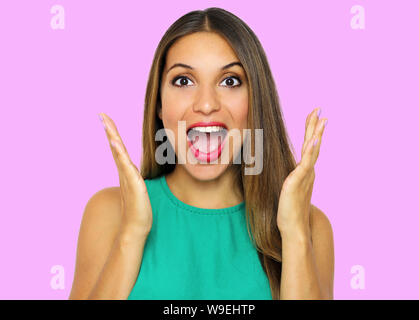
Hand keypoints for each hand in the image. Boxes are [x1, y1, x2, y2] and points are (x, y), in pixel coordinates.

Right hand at [99, 113, 152, 234]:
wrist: (136, 228)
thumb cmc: (138, 211)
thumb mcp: (138, 189)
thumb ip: (134, 180)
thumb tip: (134, 175)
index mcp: (126, 172)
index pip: (118, 148)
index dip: (113, 134)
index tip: (106, 119)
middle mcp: (124, 172)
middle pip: (115, 147)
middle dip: (109, 130)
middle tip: (102, 115)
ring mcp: (127, 177)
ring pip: (119, 153)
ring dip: (113, 137)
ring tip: (106, 123)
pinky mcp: (133, 184)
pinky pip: (125, 166)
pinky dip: (119, 154)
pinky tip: (115, 143)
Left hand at [276, 107, 326, 237]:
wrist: (293, 227)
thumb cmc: (289, 210)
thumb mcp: (288, 188)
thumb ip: (290, 177)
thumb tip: (284, 169)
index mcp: (305, 171)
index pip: (309, 146)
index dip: (312, 131)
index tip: (314, 117)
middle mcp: (307, 171)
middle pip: (313, 144)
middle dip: (316, 126)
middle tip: (319, 109)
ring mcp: (305, 176)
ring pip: (312, 151)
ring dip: (316, 134)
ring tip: (321, 119)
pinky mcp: (298, 182)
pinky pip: (306, 164)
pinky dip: (311, 151)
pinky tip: (314, 140)